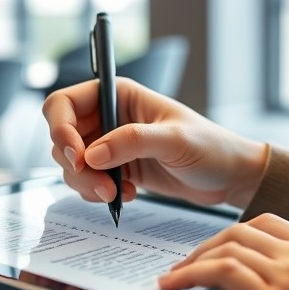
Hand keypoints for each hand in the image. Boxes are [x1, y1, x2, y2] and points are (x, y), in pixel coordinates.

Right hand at [42, 78, 267, 207]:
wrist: (228, 177)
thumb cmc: (211, 147)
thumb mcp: (174, 140)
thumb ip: (132, 142)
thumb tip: (92, 154)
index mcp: (118, 94)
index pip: (64, 104)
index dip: (61, 129)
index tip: (78, 157)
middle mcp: (108, 116)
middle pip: (62, 138)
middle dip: (75, 166)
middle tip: (102, 186)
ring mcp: (109, 143)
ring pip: (71, 164)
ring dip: (86, 184)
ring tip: (116, 193)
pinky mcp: (115, 168)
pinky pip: (87, 181)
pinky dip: (97, 193)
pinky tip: (126, 195)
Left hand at [158, 213, 288, 289]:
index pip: (272, 225)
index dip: (241, 233)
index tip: (223, 246)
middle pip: (242, 230)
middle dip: (211, 243)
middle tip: (192, 259)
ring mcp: (286, 276)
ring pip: (227, 248)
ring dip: (193, 259)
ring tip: (176, 274)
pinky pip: (220, 274)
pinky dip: (191, 274)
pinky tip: (176, 284)